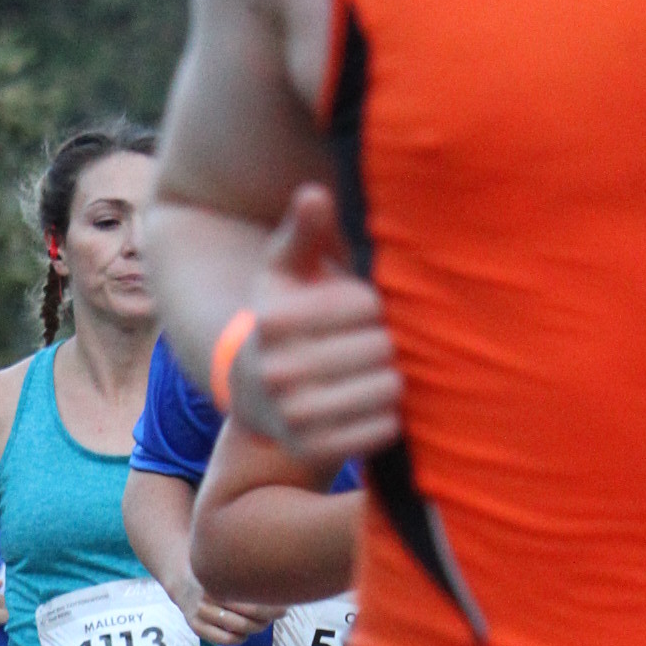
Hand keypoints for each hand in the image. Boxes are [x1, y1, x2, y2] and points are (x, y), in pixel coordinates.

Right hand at [182, 580, 282, 645]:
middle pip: (248, 613)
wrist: (184, 584)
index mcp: (220, 580)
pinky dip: (240, 639)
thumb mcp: (230, 571)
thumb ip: (249, 579)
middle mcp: (209, 597)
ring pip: (238, 628)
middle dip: (268, 616)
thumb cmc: (217, 577)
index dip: (270, 605)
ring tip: (264, 623)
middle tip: (280, 612)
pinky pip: (225, 640)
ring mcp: (201, 613)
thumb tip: (282, 588)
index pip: (251, 598)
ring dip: (256, 628)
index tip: (284, 605)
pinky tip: (245, 633)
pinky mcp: (197, 627)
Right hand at [229, 184, 401, 475]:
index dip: (370, 305)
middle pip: (379, 346)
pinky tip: (372, 406)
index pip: (364, 305)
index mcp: (269, 321)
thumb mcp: (284, 273)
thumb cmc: (284, 321)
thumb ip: (302, 232)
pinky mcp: (315, 451)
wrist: (255, 396)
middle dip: (384, 342)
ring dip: (390, 378)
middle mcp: (274, 372)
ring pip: (387, 387)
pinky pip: (384, 427)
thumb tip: (314, 194)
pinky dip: (388, 415)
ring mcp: (293, 416)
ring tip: (376, 373)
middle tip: (374, 346)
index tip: (359, 311)